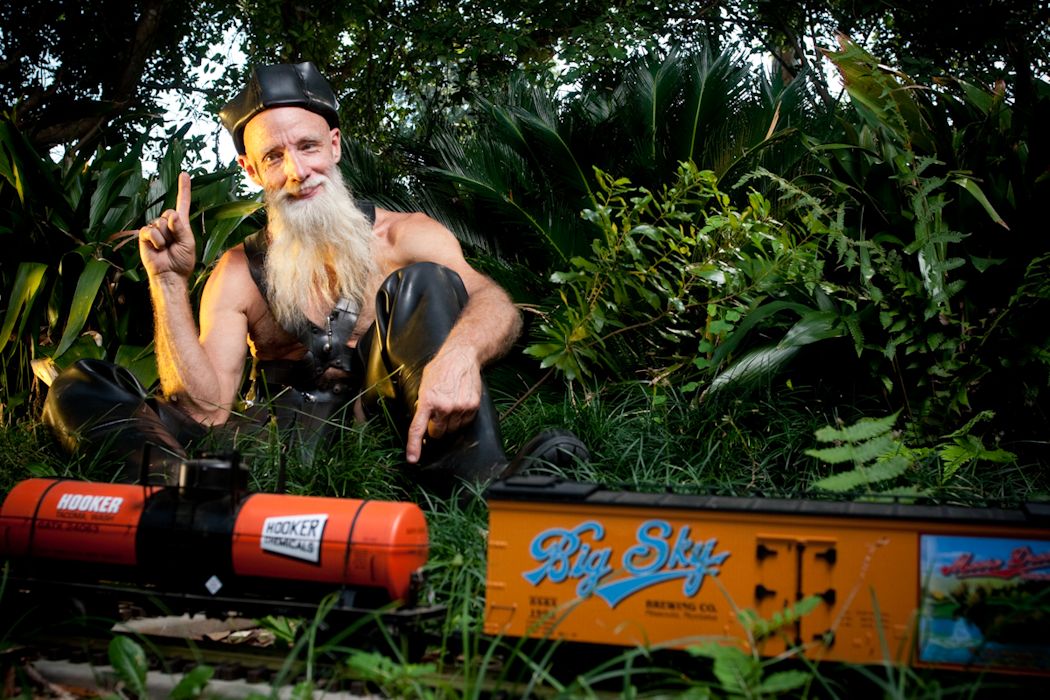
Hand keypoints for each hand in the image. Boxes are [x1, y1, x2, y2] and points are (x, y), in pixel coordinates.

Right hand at [139, 172, 195, 280]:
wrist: (170, 274)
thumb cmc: (182, 260)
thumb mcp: (187, 243)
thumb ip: (181, 228)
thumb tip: (171, 215)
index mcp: (181, 224)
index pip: (182, 203)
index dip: (183, 188)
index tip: (184, 174)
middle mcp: (167, 224)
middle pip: (169, 213)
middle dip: (173, 229)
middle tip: (174, 244)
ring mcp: (155, 229)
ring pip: (159, 223)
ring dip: (165, 238)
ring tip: (166, 249)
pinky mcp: (144, 235)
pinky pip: (149, 231)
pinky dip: (155, 240)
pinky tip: (157, 249)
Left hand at [406, 346, 481, 462]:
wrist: (462, 357)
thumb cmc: (441, 368)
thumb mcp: (425, 384)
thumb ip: (423, 403)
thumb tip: (422, 421)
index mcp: (428, 400)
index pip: (418, 428)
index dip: (414, 446)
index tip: (412, 459)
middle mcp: (444, 407)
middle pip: (437, 433)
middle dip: (435, 428)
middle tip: (437, 414)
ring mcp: (459, 408)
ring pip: (452, 430)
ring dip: (449, 423)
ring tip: (450, 405)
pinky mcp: (472, 407)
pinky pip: (465, 424)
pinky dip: (461, 418)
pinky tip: (459, 404)